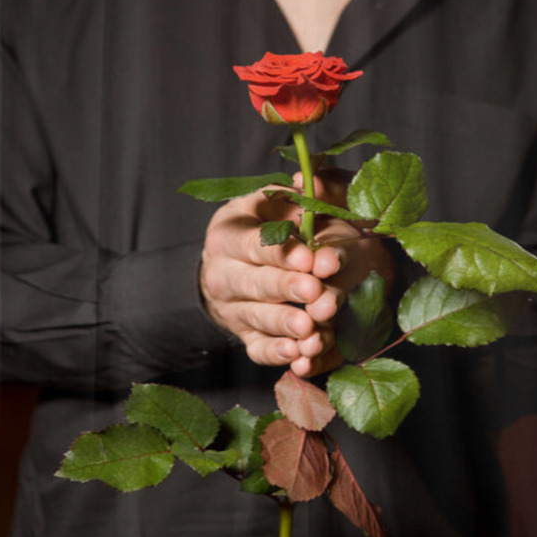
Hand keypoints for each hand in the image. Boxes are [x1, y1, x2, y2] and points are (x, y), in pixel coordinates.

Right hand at [200, 172, 392, 377]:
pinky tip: (298, 356)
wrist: (227, 264)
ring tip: (309, 330)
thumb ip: (292, 192)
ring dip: (284, 325)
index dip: (281, 251)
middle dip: (285, 288)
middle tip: (313, 291)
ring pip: (256, 318)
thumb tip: (307, 179)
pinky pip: (256, 349)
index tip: (309, 256)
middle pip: (254, 283)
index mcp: (227, 235)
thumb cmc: (261, 224)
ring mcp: (231, 308)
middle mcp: (222, 273)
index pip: (253, 244)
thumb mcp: (270, 203)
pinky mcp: (243, 335)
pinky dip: (277, 354)